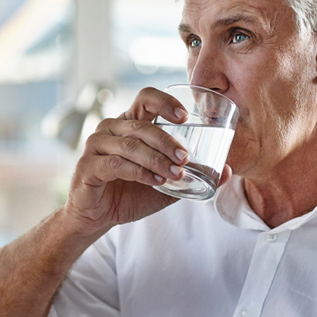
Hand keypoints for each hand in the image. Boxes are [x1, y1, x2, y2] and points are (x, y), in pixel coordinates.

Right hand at [61, 87, 230, 234]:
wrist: (97, 218)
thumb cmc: (129, 194)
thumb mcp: (166, 183)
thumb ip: (191, 175)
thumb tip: (228, 171)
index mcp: (129, 124)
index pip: (145, 98)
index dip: (165, 102)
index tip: (184, 117)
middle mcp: (110, 129)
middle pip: (141, 124)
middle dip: (167, 141)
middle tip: (186, 158)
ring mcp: (96, 146)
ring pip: (130, 145)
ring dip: (157, 159)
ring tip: (176, 174)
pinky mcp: (87, 167)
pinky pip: (116, 164)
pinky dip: (139, 172)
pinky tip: (155, 181)